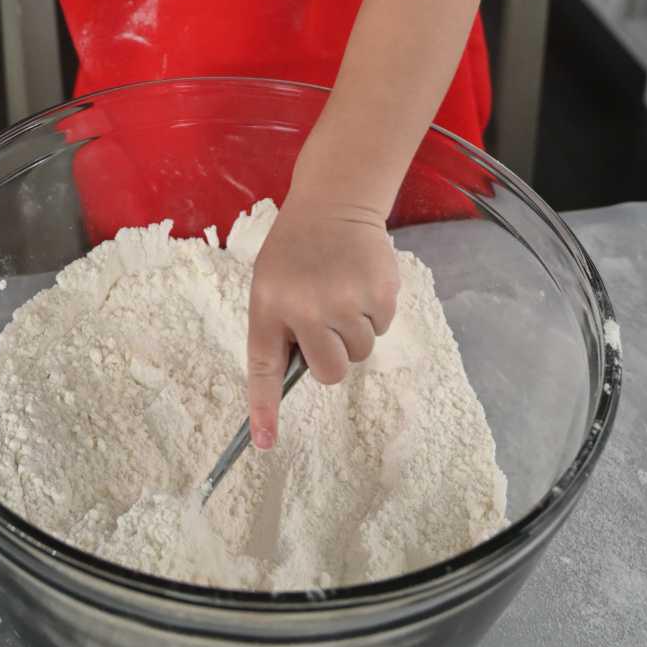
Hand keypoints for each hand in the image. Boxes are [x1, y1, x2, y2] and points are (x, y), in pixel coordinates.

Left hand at [246, 194, 399, 447]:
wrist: (333, 202)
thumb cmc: (296, 249)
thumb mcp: (272, 283)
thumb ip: (282, 327)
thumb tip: (299, 375)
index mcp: (269, 305)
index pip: (264, 367)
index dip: (264, 409)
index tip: (266, 444)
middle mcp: (305, 307)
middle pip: (329, 372)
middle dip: (332, 355)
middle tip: (326, 319)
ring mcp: (344, 301)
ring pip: (359, 352)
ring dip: (354, 329)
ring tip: (342, 289)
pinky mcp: (379, 294)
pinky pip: (382, 329)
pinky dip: (375, 311)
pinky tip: (360, 280)